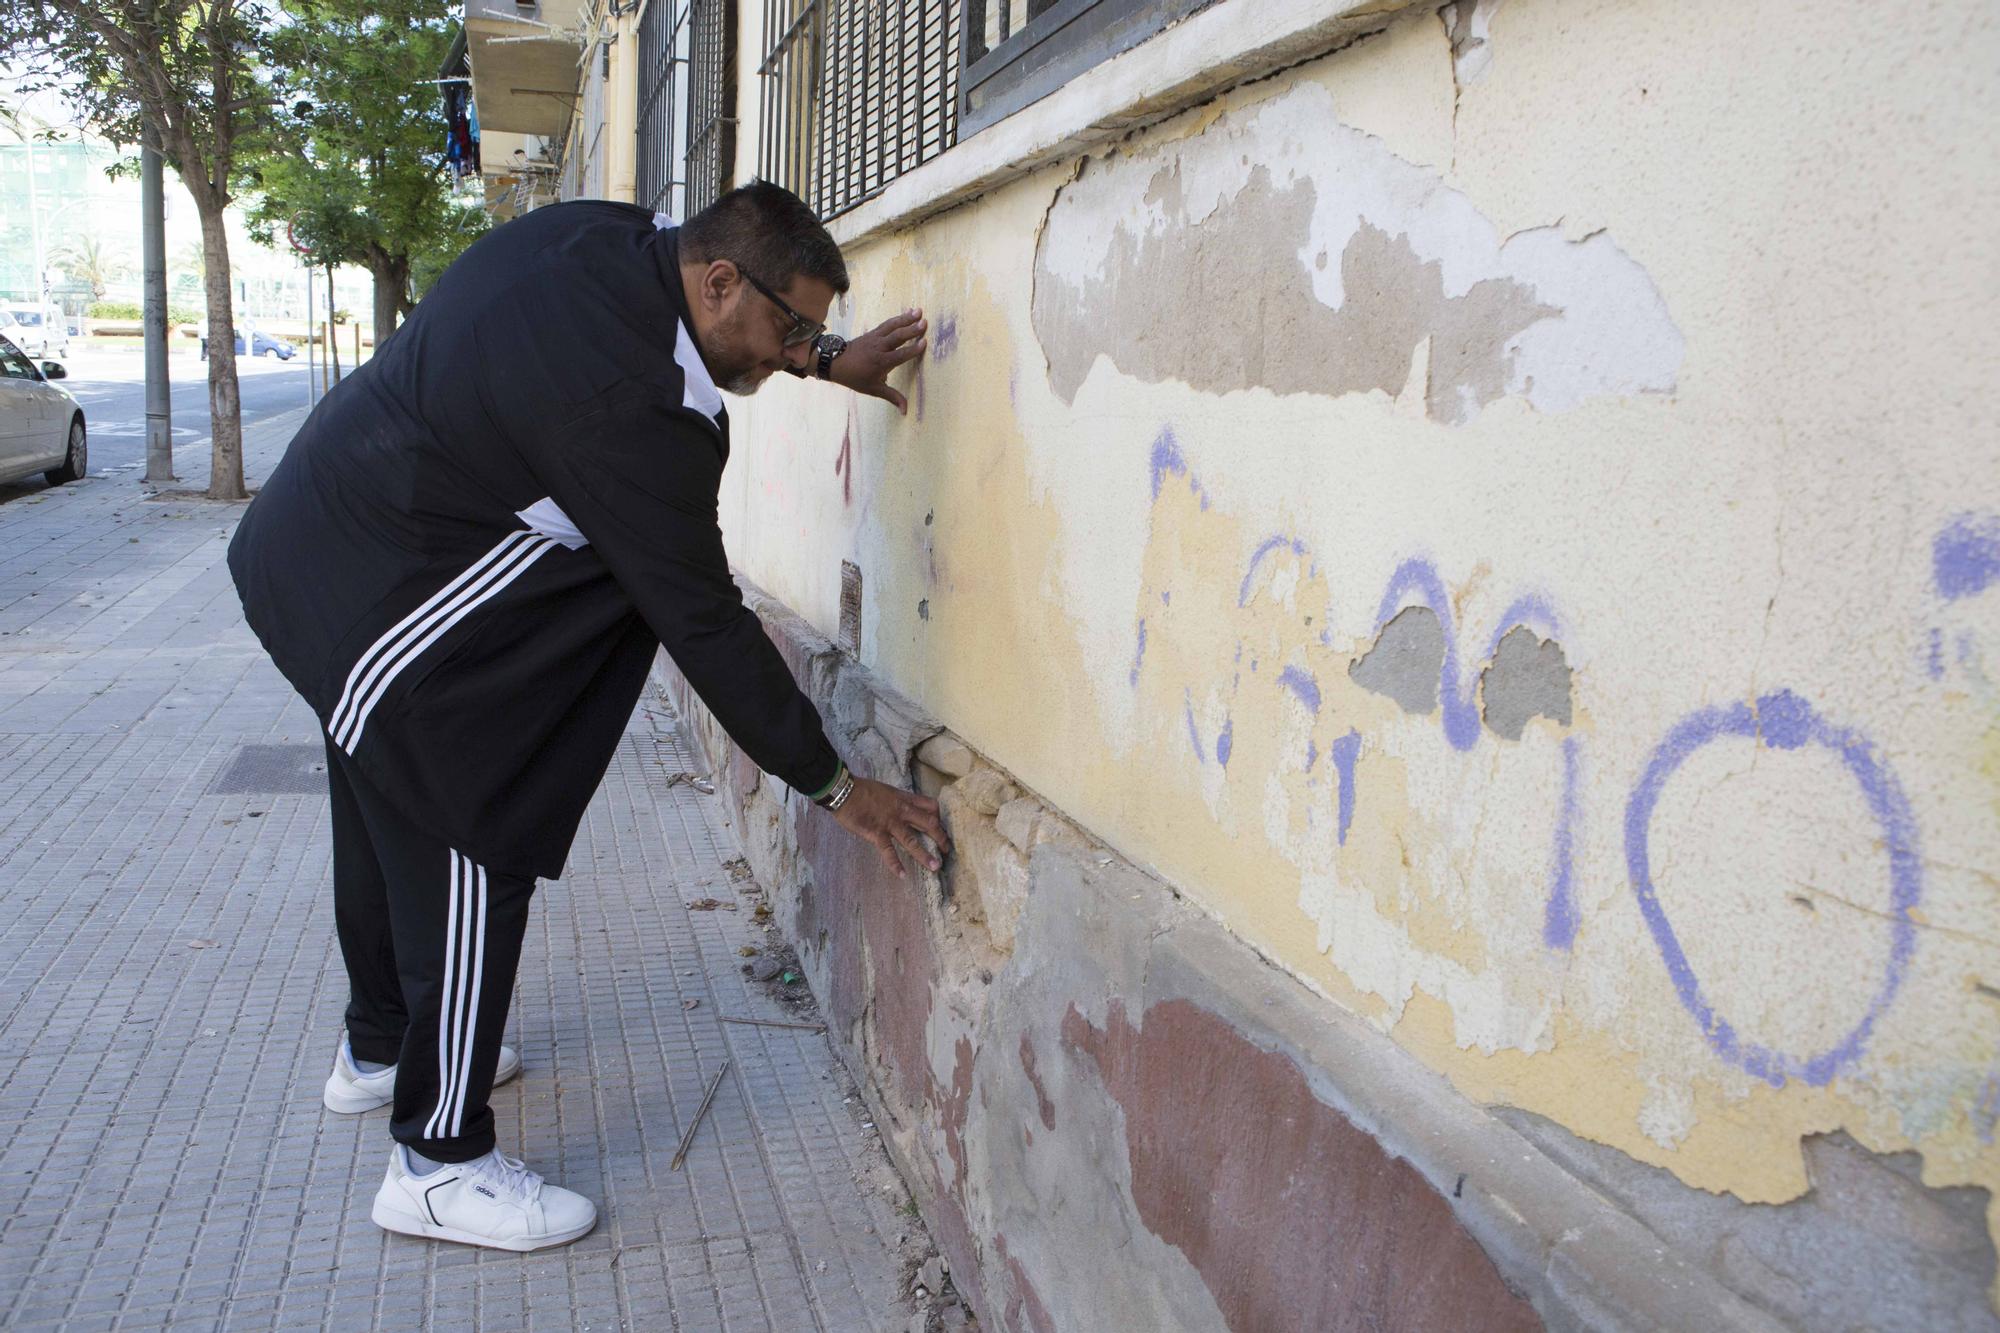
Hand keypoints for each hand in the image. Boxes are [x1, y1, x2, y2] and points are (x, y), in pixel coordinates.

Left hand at [831, 308, 927, 413]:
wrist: (835, 362)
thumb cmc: (856, 378)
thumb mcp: (873, 389)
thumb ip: (892, 397)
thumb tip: (905, 411)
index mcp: (881, 362)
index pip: (900, 355)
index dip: (913, 349)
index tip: (924, 343)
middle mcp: (879, 348)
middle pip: (897, 337)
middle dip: (912, 329)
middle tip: (925, 322)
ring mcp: (875, 338)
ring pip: (892, 326)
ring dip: (906, 318)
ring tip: (919, 311)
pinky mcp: (872, 333)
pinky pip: (886, 324)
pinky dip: (897, 318)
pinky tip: (907, 313)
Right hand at [831, 775, 949, 877]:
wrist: (844, 791)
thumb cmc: (862, 790)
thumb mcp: (886, 791)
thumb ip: (898, 801)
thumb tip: (904, 809)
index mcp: (904, 799)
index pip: (930, 805)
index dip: (939, 816)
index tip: (942, 826)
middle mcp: (901, 811)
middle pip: (928, 823)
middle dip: (940, 837)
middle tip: (948, 850)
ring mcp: (890, 823)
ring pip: (912, 840)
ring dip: (925, 855)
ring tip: (935, 867)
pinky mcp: (876, 833)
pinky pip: (888, 851)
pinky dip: (895, 864)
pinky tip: (902, 875)